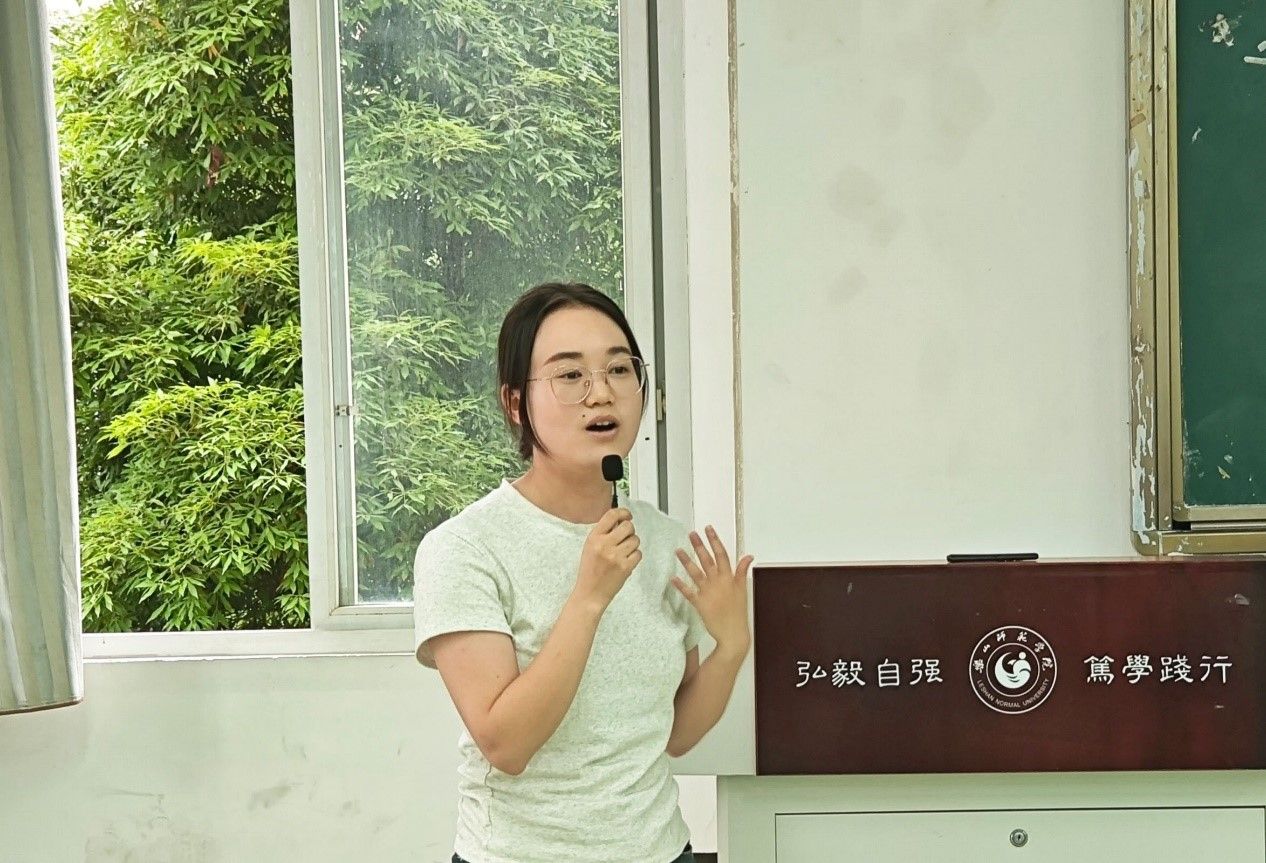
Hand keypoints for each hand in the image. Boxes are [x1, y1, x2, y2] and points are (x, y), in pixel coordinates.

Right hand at [574, 508, 640, 608]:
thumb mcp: (590, 547)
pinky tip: (626, 561)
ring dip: (633, 544)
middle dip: (629, 531)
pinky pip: (638, 553)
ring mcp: (616, 556)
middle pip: (628, 526)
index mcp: (594, 537)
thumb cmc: (590, 570)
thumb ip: (603, 533)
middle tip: (625, 538)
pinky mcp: (625, 567)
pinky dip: (635, 556)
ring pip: (635, 540)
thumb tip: (620, 520)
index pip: (612, 515)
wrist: (590, 593)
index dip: (623, 513)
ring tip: (624, 552)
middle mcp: (605, 545)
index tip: (627, 516)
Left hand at [672, 526, 753, 657]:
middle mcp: (718, 582)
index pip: (722, 554)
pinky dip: (680, 585)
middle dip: (699, 546)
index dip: (715, 541)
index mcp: (729, 578)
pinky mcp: (700, 604)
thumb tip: (748, 556)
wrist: (733, 633)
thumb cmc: (738, 612)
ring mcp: (708, 593)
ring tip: (678, 550)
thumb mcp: (742, 589)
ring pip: (696, 573)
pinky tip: (673, 578)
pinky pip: (688, 592)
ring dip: (687, 561)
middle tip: (691, 534)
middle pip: (707, 560)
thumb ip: (742, 571)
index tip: (708, 529)